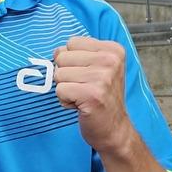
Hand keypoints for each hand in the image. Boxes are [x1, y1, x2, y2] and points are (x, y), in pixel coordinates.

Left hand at [53, 37, 134, 154]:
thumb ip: (78, 54)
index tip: (88, 76)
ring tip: (83, 97)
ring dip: (66, 89)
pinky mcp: (91, 95)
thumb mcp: (98, 68)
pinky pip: (59, 90)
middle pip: (62, 56)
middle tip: (84, 88)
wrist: (114, 129)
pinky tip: (80, 106)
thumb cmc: (102, 98)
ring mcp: (102, 78)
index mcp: (113, 50)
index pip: (72, 42)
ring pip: (58, 74)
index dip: (73, 61)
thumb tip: (56, 51)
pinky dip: (65, 101)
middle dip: (67, 75)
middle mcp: (110, 61)